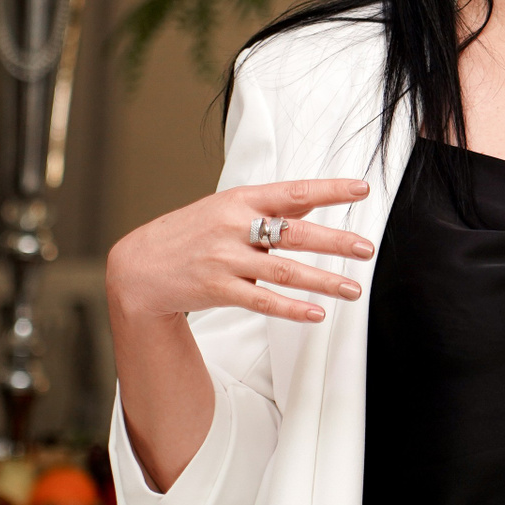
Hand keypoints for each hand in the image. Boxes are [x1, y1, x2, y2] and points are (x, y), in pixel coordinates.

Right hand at [106, 178, 373, 324]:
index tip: (362, 190)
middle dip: (335, 242)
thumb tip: (311, 202)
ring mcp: (225, 259)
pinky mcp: (218, 289)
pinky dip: (292, 308)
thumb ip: (266, 208)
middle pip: (295, 233)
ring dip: (323, 281)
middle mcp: (233, 226)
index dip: (330, 190)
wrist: (137, 266)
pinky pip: (263, 301)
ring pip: (285, 271)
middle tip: (367, 249)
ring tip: (354, 289)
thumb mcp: (224, 208)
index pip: (293, 192)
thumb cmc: (189, 234)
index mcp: (239, 200)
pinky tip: (316, 314)